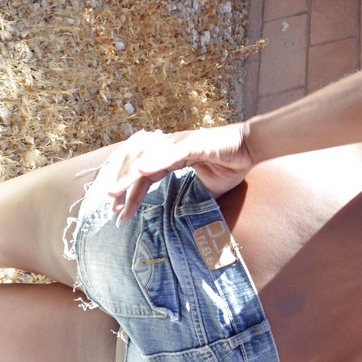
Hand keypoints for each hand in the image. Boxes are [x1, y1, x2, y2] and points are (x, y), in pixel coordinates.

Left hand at [104, 124, 254, 218]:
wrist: (252, 148)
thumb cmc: (230, 165)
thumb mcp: (204, 188)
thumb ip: (189, 197)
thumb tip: (180, 218)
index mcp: (171, 155)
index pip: (143, 173)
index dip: (128, 190)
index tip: (117, 211)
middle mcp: (171, 146)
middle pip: (138, 163)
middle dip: (122, 184)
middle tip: (110, 205)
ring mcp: (181, 143)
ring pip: (148, 158)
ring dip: (129, 175)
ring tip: (116, 192)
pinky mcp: (194, 143)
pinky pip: (170, 154)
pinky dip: (154, 162)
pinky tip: (140, 172)